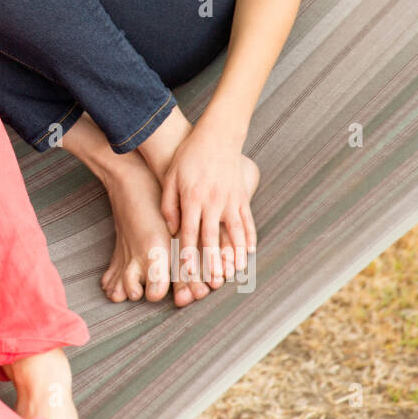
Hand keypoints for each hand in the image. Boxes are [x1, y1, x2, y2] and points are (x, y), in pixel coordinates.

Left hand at [159, 124, 254, 287]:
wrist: (217, 136)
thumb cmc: (189, 156)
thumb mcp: (171, 176)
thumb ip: (169, 203)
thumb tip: (172, 228)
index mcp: (192, 198)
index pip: (189, 233)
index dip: (188, 254)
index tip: (187, 273)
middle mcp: (213, 202)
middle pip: (212, 238)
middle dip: (212, 262)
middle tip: (212, 282)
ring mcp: (231, 200)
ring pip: (234, 233)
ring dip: (235, 255)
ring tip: (234, 273)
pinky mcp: (242, 196)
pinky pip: (248, 221)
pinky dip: (249, 238)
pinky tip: (249, 253)